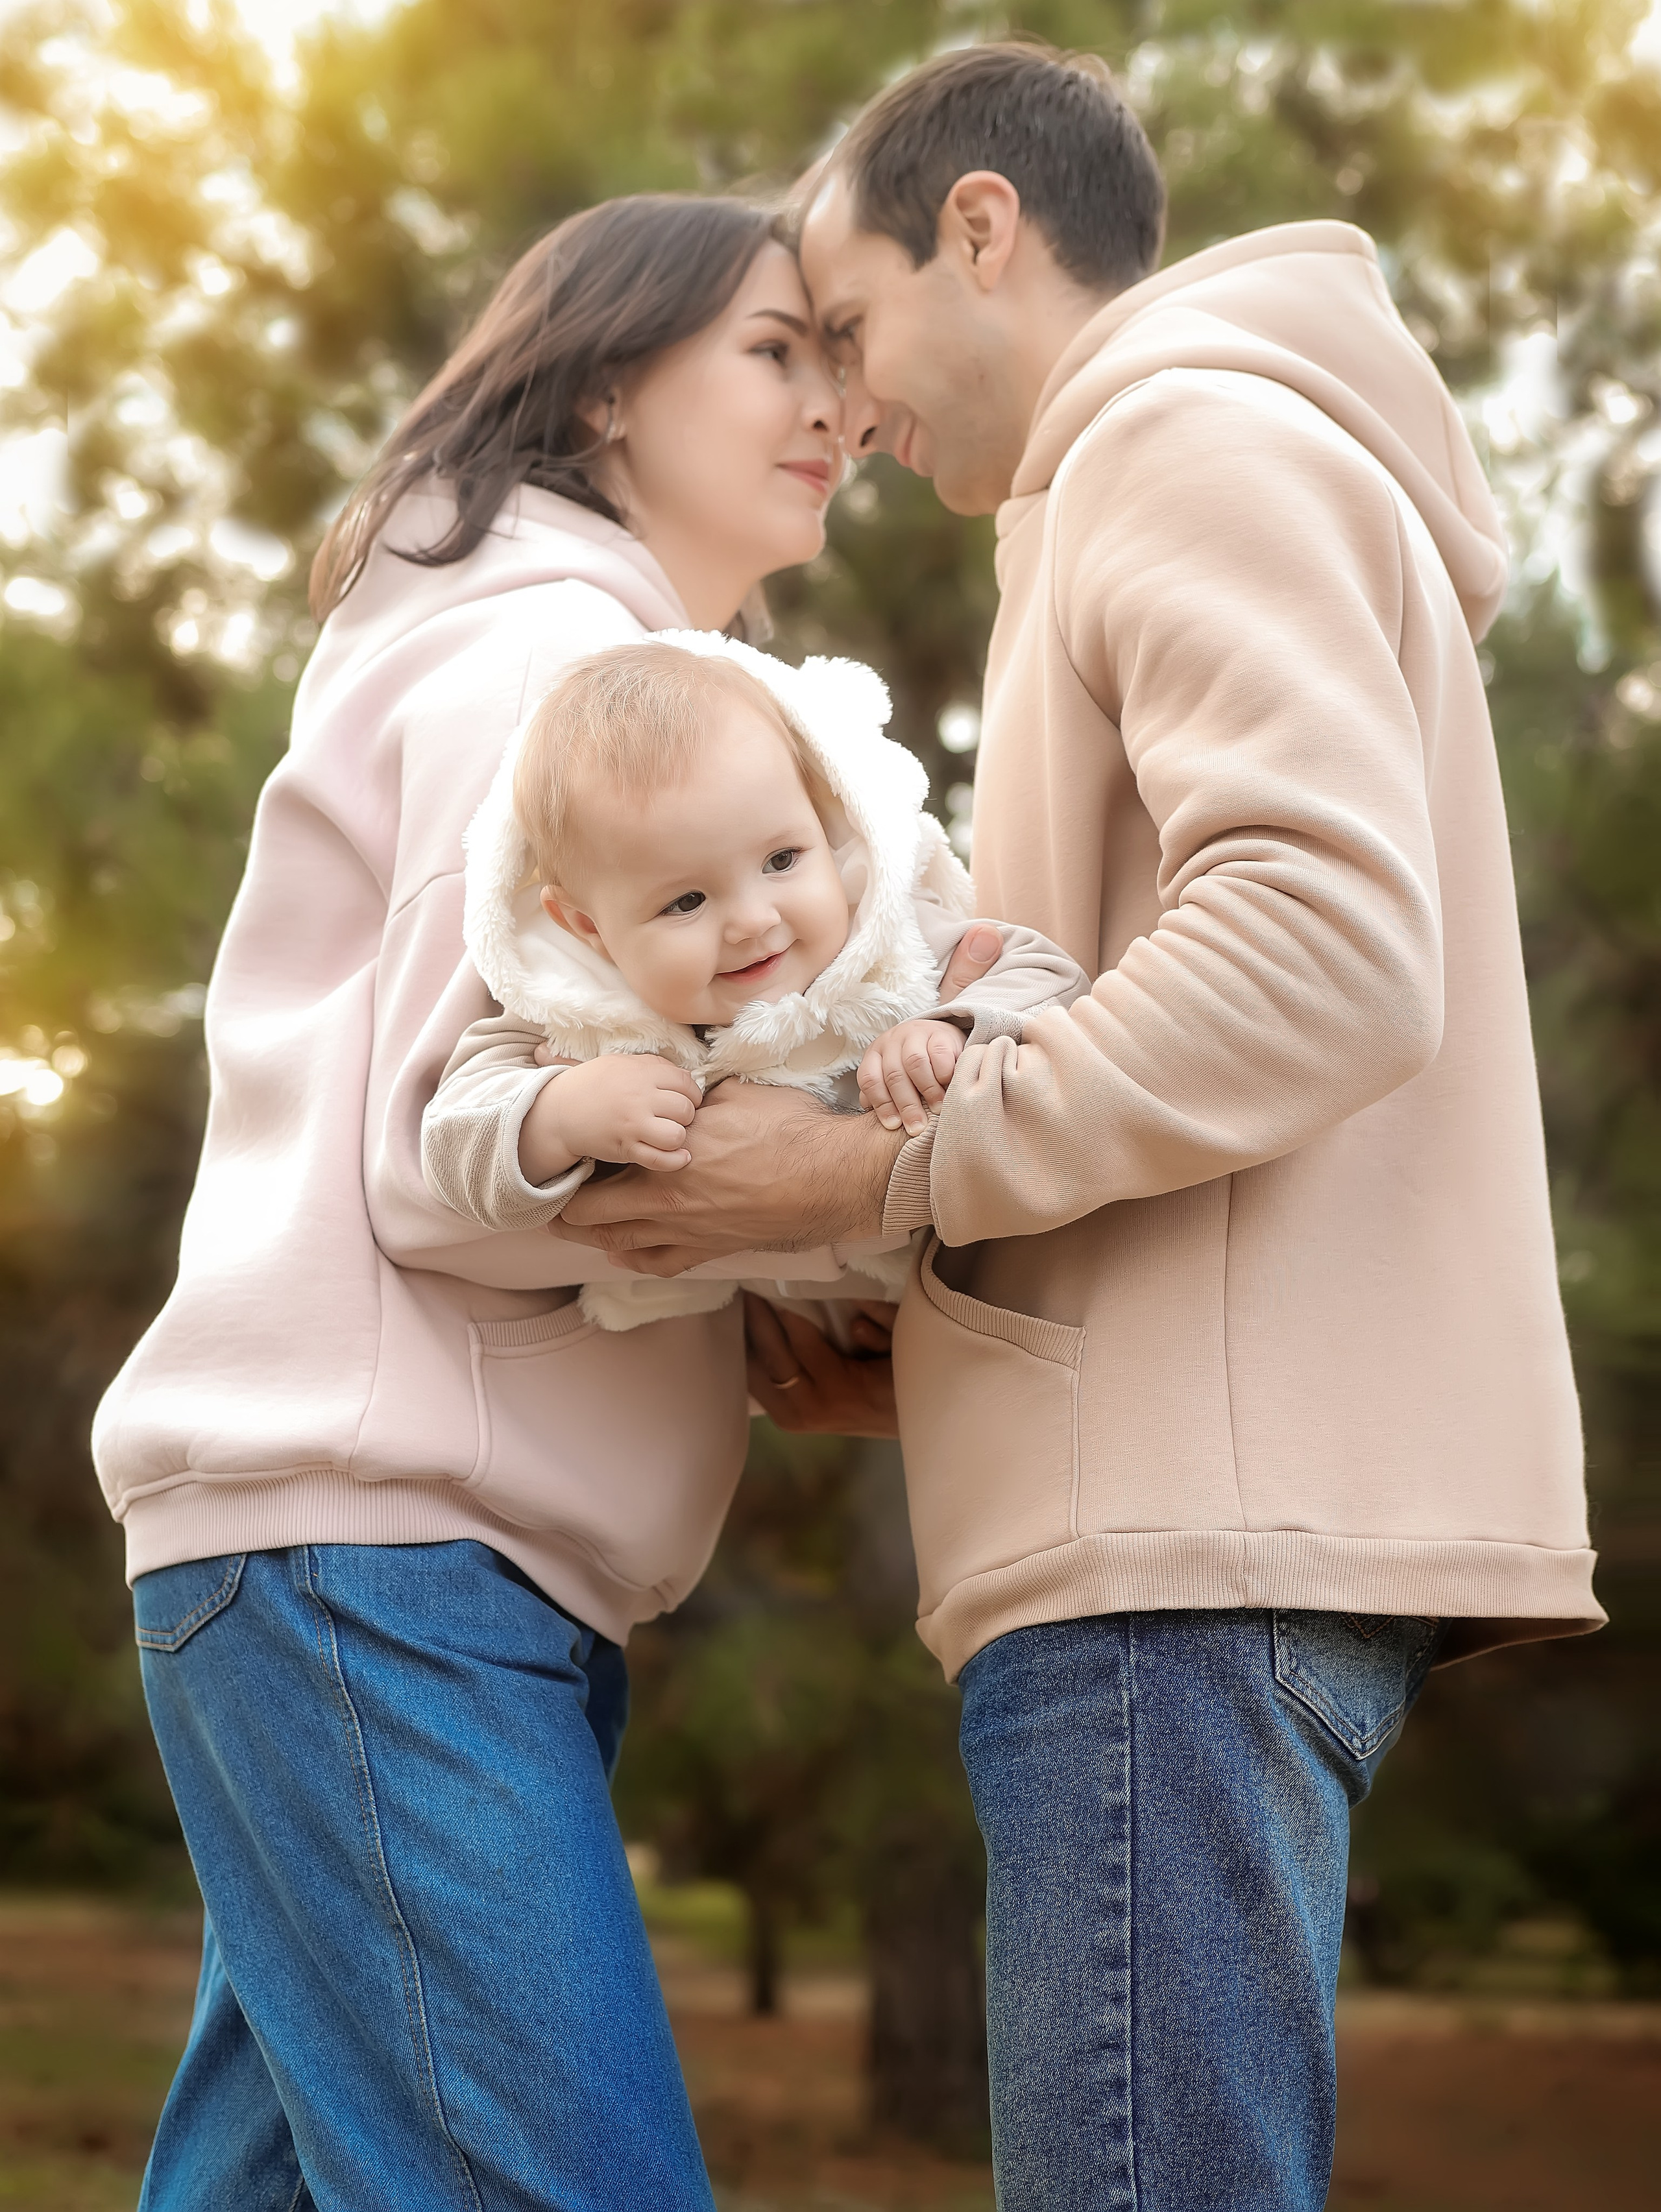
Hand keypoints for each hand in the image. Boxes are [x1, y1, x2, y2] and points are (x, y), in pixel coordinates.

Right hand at [518, 1054, 700, 1182]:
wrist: (560, 1111)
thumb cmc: (593, 1085)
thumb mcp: (621, 1064)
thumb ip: (653, 1066)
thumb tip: (684, 1076)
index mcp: (641, 1073)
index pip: (685, 1082)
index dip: (692, 1093)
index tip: (687, 1099)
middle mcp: (639, 1098)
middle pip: (685, 1109)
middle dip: (686, 1115)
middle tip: (675, 1118)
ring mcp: (632, 1125)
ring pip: (676, 1136)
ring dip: (678, 1138)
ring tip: (670, 1135)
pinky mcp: (626, 1149)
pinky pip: (661, 1160)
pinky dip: (676, 1161)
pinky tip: (681, 1157)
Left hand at [553, 1079, 902, 1272]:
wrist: (832, 1176)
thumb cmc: (788, 1130)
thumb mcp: (732, 1094)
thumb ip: (696, 1098)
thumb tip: (683, 1090)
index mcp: (666, 1158)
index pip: (602, 1160)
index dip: (579, 1157)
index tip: (572, 1145)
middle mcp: (667, 1202)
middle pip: (592, 1214)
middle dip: (566, 1205)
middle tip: (552, 1194)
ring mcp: (687, 1232)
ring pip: (617, 1243)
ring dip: (590, 1235)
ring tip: (572, 1224)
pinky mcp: (711, 1249)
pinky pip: (658, 1264)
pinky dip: (633, 1258)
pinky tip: (624, 1251)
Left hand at [744, 1293, 898, 1437]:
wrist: (909, 1423)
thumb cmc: (905, 1382)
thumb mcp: (902, 1347)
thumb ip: (884, 1320)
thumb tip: (854, 1304)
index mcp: (840, 1390)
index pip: (803, 1343)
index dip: (787, 1310)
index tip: (775, 1279)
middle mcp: (811, 1408)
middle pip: (772, 1358)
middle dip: (758, 1320)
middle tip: (749, 1285)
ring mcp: (795, 1419)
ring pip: (757, 1375)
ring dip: (749, 1340)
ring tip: (744, 1304)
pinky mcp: (788, 1421)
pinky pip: (758, 1386)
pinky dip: (751, 1360)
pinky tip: (746, 1334)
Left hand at [858, 1018, 965, 1135]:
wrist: (940, 1040)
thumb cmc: (913, 1069)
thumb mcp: (894, 1079)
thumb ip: (883, 1096)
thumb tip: (878, 1119)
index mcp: (875, 1054)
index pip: (870, 1080)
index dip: (882, 1105)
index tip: (894, 1125)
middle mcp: (891, 1041)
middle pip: (893, 1075)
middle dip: (906, 1104)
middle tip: (918, 1126)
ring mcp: (915, 1034)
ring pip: (915, 1062)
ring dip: (927, 1090)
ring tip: (937, 1109)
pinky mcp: (940, 1033)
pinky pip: (939, 1053)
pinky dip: (943, 1074)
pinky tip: (948, 1087)